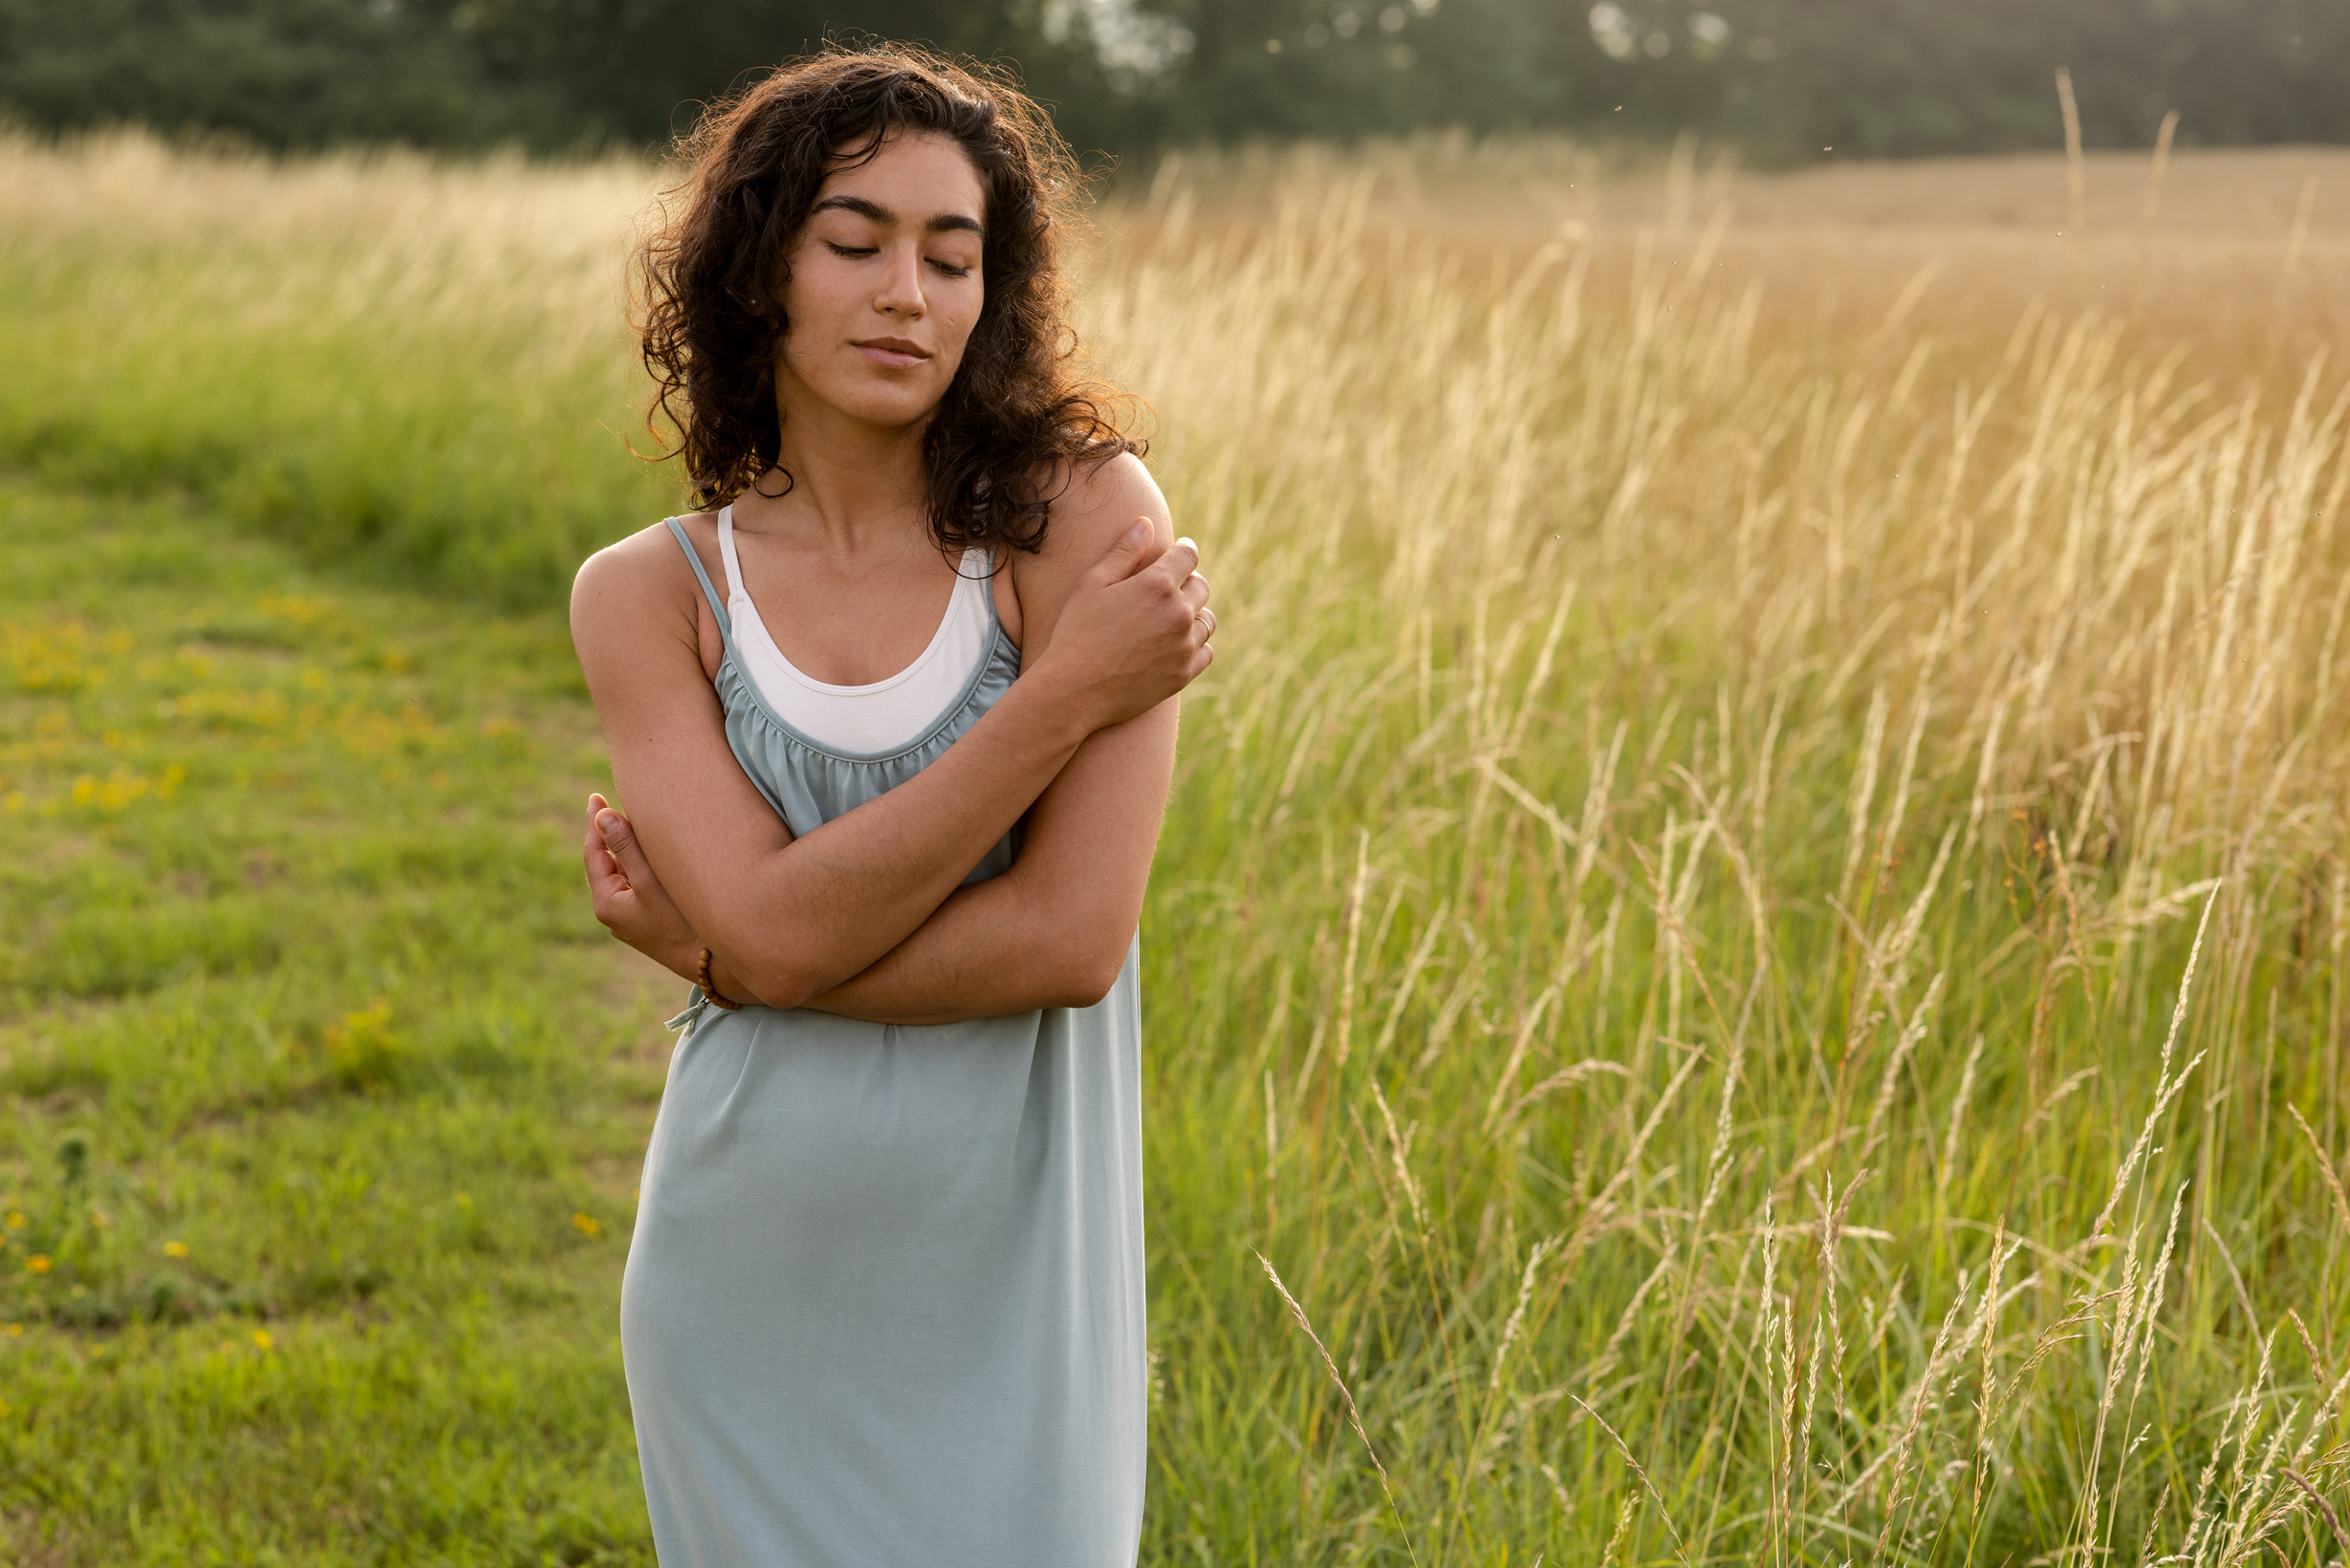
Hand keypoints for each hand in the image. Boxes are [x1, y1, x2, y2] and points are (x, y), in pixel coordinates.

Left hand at [583, 792, 698, 978]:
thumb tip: (602, 816)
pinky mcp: (645, 923)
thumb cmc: (683, 921)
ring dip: (624, 850)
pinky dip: (637, 866)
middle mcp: (613, 914)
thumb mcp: (652, 881)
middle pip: (605, 863)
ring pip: (621, 875)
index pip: (593, 853)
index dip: (595, 822)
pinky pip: (634, 886)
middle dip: (607, 834)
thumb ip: (627, 847)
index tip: (596, 796)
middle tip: (609, 803)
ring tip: (629, 823)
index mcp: (607, 903)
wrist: (712, 964)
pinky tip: (648, 856)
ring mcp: (629, 920)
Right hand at [1033, 520, 1213, 730]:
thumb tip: (1146, 523)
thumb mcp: (1092, 584)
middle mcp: (1178, 613)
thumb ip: (1123, 552)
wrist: (1073, 691)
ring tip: (1170, 619)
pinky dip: (1194, 645)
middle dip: (1187, 582)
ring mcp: (1184, 645)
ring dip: (1193, 614)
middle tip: (1167, 590)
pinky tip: (1174, 645)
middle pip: (1201, 586)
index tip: (1179, 554)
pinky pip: (1205, 651)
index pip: (1189, 555)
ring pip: (1206, 620)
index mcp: (1157, 584)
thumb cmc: (1076, 632)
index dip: (1183, 551)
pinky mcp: (1184, 673)